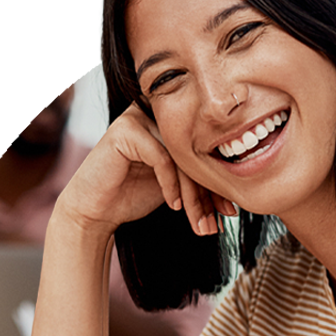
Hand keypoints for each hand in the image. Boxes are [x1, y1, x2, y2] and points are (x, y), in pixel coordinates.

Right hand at [55, 103, 235, 237]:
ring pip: (181, 156)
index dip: (218, 182)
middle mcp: (155, 112)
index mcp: (169, 120)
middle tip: (220, 221)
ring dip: (194, 195)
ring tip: (199, 223)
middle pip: (195, 151)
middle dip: (210, 192)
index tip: (230, 212)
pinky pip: (161, 157)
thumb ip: (199, 177)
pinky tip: (173, 206)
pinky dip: (170, 185)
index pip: (204, 150)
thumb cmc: (133, 196)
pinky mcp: (125, 129)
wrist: (96, 211)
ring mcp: (138, 117)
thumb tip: (239, 189)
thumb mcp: (177, 186)